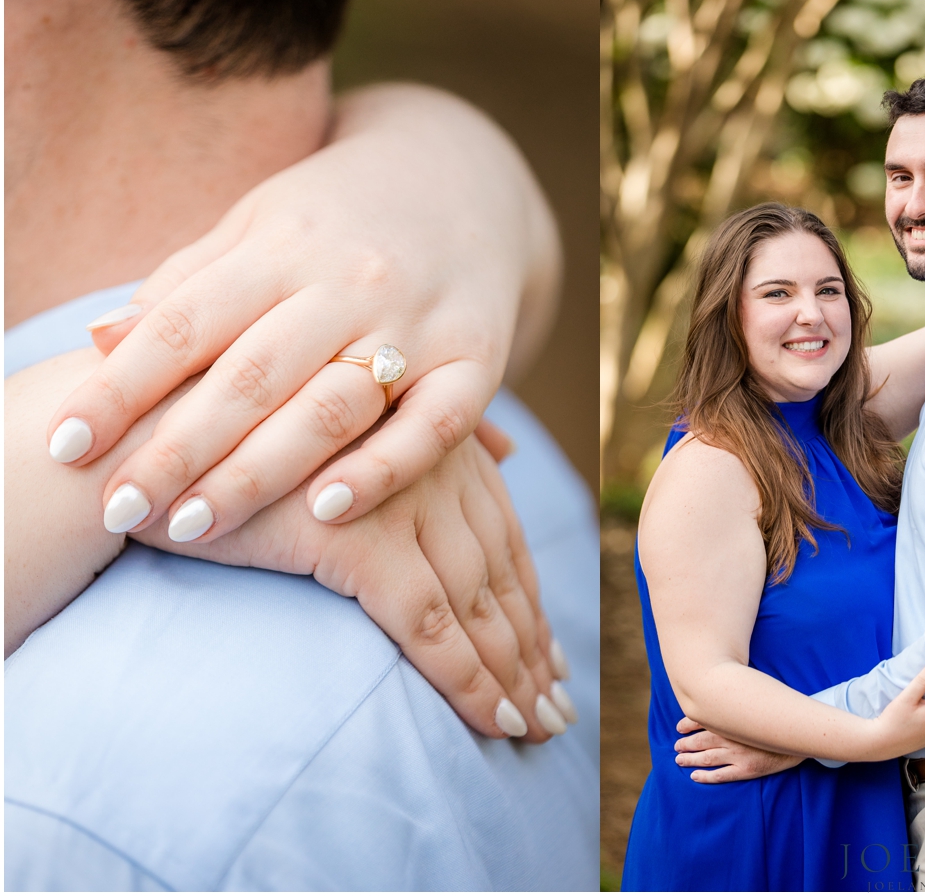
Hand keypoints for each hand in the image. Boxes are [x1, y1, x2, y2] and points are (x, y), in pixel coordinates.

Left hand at [46, 84, 558, 546]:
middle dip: (175, 448)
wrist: (464, 181)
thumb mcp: (262, 225)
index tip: (65, 448)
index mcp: (284, 244)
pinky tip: (326, 510)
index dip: (119, 387)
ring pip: (330, 405)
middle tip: (117, 507)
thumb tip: (98, 341)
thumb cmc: (341, 218)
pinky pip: (434, 425)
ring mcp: (417, 321)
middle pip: (249, 374)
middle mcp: (348, 280)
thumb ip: (189, 283)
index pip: (185, 322)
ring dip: (257, 472)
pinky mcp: (476, 358)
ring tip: (191, 527)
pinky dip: (382, 469)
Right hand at [131, 427, 575, 742]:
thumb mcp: (337, 430)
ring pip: (477, 604)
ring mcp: (398, 494)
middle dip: (530, 646)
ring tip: (534, 728)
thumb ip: (423, 438)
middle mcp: (430, 461)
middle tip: (554, 706)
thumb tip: (505, 448)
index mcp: (430, 437)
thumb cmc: (227, 439)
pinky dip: (468, 678)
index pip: (500, 533)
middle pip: (500, 573)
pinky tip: (496, 720)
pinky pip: (430, 624)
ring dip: (512, 674)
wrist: (137, 438)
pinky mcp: (357, 535)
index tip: (546, 654)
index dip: (527, 599)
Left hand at [673, 716, 802, 783]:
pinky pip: (721, 775)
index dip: (688, 725)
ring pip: (707, 758)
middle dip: (685, 744)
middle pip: (701, 741)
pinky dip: (706, 776)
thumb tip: (721, 697)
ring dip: (690, 759)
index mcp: (733, 721)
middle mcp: (732, 738)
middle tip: (676, 747)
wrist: (799, 737)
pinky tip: (695, 776)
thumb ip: (738, 704)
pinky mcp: (747, 770)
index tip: (679, 728)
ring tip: (679, 760)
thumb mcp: (757, 705)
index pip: (703, 721)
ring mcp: (738, 755)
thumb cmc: (777, 719)